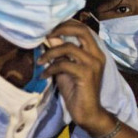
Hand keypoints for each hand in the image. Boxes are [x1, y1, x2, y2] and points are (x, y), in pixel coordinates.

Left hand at [39, 20, 110, 135]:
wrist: (87, 113)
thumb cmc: (77, 91)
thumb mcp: (66, 68)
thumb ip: (61, 53)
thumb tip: (50, 37)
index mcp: (95, 52)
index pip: (83, 29)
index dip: (66, 24)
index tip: (49, 28)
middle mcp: (97, 55)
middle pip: (81, 31)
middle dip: (61, 29)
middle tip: (46, 35)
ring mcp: (93, 64)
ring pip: (69, 47)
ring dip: (50, 52)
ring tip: (40, 61)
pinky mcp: (86, 74)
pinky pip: (64, 64)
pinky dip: (50, 68)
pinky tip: (44, 75)